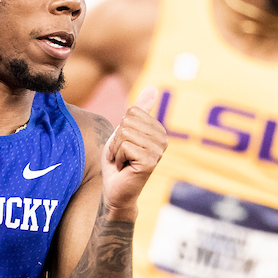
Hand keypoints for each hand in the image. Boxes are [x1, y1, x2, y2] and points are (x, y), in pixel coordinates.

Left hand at [101, 86, 166, 214]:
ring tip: (122, 161)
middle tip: (122, 155)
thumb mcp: (125, 131)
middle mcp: (163, 140)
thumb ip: (139, 111)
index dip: (120, 128)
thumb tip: (153, 87)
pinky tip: (124, 168)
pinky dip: (117, 157)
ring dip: (116, 149)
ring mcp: (158, 151)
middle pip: (128, 121)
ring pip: (125, 133)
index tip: (124, 145)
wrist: (115, 190)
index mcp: (158, 130)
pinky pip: (125, 146)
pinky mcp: (150, 162)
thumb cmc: (119, 162)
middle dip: (117, 139)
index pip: (132, 111)